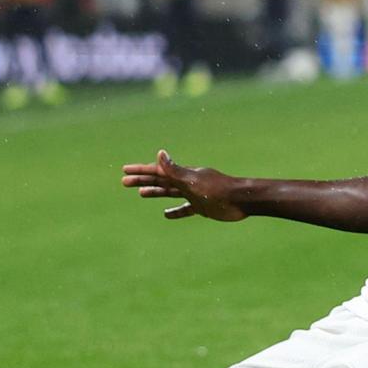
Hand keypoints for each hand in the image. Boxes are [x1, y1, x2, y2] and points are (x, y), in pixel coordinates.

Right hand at [121, 150, 246, 220]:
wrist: (242, 200)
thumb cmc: (218, 190)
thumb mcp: (193, 181)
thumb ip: (175, 170)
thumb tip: (160, 153)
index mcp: (184, 174)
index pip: (158, 170)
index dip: (141, 170)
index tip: (125, 170)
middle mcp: (187, 182)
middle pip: (161, 180)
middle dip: (143, 180)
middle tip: (124, 182)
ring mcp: (194, 194)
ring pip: (170, 193)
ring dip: (156, 192)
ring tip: (141, 194)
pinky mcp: (202, 207)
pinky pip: (185, 209)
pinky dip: (176, 211)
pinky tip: (167, 215)